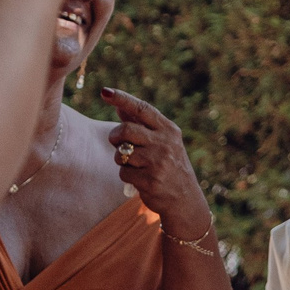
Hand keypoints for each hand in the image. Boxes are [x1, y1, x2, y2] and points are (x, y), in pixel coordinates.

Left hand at [100, 88, 212, 241]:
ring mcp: (158, 162)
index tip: (105, 91)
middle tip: (116, 142)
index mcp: (168, 129)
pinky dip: (127, 176)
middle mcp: (165, 143)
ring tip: (135, 165)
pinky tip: (140, 179)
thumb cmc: (170, 165)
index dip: (122, 99)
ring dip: (121, 160)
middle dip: (115, 137)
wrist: (185, 198)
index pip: (142, 109)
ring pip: (121, 154)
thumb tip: (119, 106)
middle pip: (125, 131)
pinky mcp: (151, 181)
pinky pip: (123, 173)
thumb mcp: (162, 141)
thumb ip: (141, 124)